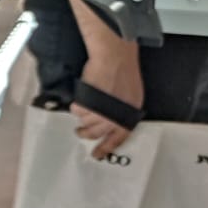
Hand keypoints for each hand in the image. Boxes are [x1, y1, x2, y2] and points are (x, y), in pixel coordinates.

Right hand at [72, 41, 143, 159]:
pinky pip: (77, 110)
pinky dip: (77, 104)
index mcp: (131, 112)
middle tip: (81, 132)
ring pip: (86, 122)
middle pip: (98, 132)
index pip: (120, 136)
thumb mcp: (130, 93)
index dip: (107, 146)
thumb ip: (122, 109)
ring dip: (83, 115)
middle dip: (87, 133)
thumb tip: (111, 121)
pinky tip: (81, 97)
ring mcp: (102, 109)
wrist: (114, 55)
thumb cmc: (123, 69)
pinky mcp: (88, 103)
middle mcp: (117, 113)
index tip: (97, 153)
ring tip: (82, 107)